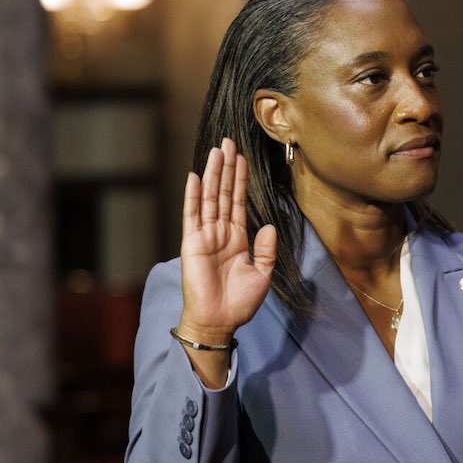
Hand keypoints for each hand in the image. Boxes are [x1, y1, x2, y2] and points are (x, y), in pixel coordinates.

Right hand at [177, 138, 276, 345]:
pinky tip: (194, 176)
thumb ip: (266, 249)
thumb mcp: (262, 273)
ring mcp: (205, 235)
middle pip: (223, 192)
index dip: (241, 179)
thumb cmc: (240, 301)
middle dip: (227, 167)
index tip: (242, 158)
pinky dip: (193, 195)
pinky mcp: (192, 243)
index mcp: (237, 237)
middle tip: (229, 142)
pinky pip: (192, 215)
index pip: (239, 201)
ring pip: (210, 197)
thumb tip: (270, 226)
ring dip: (213, 174)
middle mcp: (220, 232)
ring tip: (216, 150)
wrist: (220, 321)